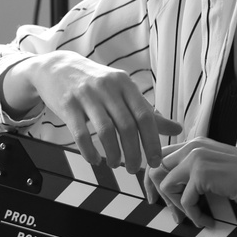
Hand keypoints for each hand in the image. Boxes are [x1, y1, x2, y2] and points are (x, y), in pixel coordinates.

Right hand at [7, 53, 180, 173]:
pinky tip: (95, 160)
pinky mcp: (68, 104)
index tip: (155, 161)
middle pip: (127, 126)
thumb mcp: (123, 91)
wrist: (58, 67)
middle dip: (133, 153)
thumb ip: (148, 111)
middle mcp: (108, 87)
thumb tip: (178, 129)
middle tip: (134, 169)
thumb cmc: (96, 84)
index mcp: (126, 84)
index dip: (152, 141)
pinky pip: (80, 134)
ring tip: (115, 165)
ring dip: (113, 154)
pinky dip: (89, 152)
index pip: (145, 116)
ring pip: (105, 131)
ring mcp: (87, 95)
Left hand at [144, 137, 236, 228]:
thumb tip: (171, 188)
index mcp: (194, 143)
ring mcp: (196, 158)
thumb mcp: (214, 168)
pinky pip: (185, 201)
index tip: (155, 197)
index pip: (160, 156)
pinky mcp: (202, 173)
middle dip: (159, 195)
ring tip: (195, 217)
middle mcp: (192, 146)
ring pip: (166, 186)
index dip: (153, 178)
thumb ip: (193, 171)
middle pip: (155, 169)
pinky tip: (207, 220)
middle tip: (172, 214)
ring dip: (179, 207)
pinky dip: (195, 215)